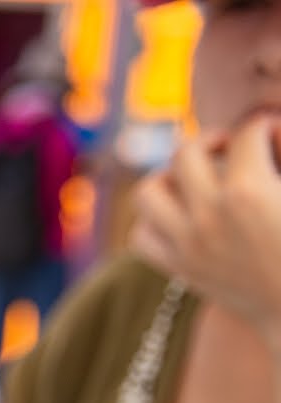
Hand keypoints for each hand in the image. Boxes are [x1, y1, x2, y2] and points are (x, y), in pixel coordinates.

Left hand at [131, 119, 280, 350]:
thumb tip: (274, 129)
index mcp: (249, 192)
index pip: (246, 135)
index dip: (264, 126)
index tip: (273, 134)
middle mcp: (209, 216)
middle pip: (185, 153)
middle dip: (210, 140)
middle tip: (230, 146)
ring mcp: (188, 245)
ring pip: (148, 192)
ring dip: (167, 177)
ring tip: (192, 177)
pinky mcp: (180, 269)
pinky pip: (141, 237)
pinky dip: (152, 222)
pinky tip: (179, 216)